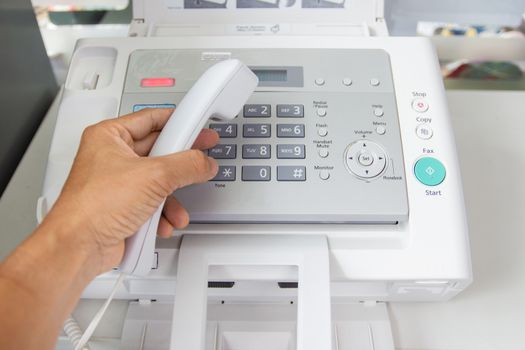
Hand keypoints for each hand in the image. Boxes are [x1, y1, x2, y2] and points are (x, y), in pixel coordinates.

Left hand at [44, 108, 218, 276]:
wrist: (79, 247)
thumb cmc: (93, 206)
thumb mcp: (153, 176)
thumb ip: (186, 165)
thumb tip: (204, 162)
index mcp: (109, 136)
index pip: (151, 118)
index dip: (178, 122)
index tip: (197, 126)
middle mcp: (112, 157)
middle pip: (158, 152)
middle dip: (180, 165)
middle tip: (200, 160)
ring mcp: (118, 183)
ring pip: (158, 182)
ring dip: (172, 198)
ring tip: (177, 207)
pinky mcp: (123, 207)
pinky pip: (152, 203)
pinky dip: (162, 214)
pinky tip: (164, 222)